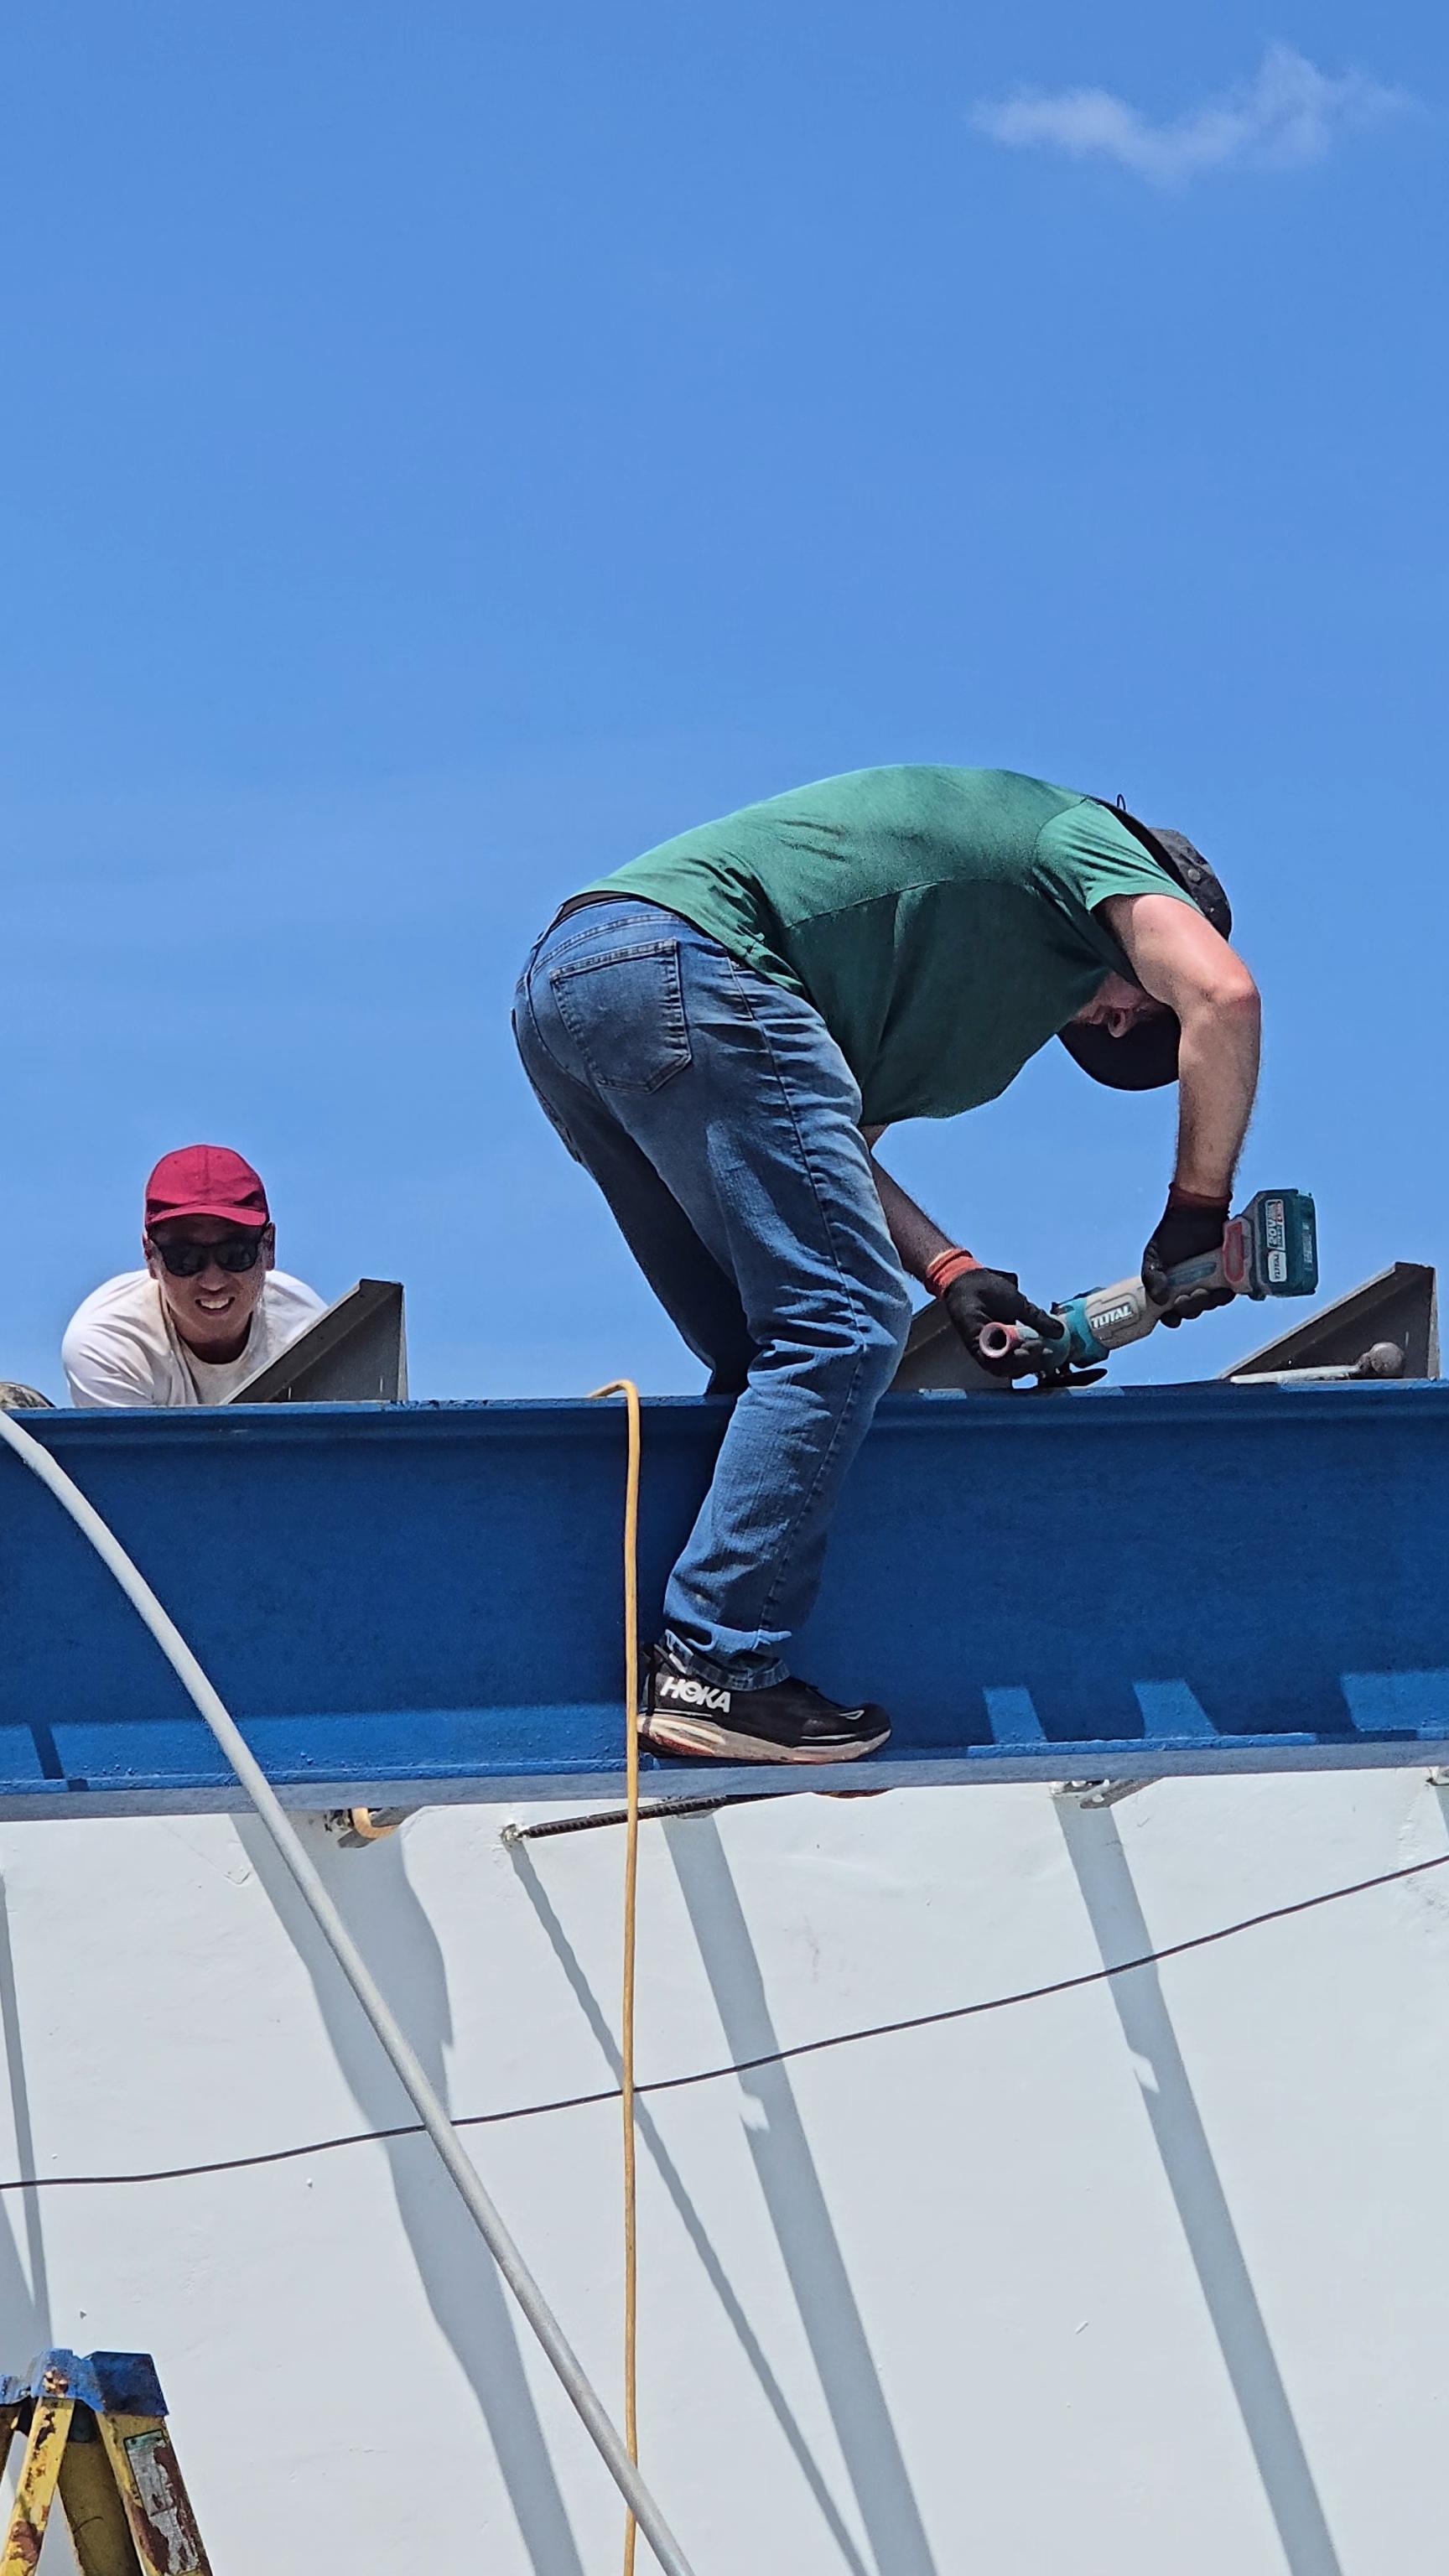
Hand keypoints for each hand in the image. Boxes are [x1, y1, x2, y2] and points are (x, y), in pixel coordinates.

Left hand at [941, 1266, 1059, 1378]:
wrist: (971, 1279)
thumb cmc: (991, 1291)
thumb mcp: (1021, 1306)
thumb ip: (1038, 1320)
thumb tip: (1059, 1332)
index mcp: (1006, 1343)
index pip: (1024, 1361)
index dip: (1039, 1360)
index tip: (1051, 1351)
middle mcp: (994, 1350)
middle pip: (1016, 1369)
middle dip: (1033, 1363)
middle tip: (1044, 1350)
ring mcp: (983, 1350)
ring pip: (1005, 1369)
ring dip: (1022, 1362)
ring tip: (1034, 1350)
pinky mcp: (974, 1346)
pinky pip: (991, 1361)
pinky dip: (1007, 1358)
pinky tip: (1021, 1350)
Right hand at [1142, 1189, 1232, 1327]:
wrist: (1196, 1211)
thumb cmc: (1171, 1234)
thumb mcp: (1153, 1256)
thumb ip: (1152, 1278)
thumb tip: (1160, 1300)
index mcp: (1171, 1287)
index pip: (1170, 1312)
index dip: (1171, 1318)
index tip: (1172, 1317)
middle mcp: (1191, 1287)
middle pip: (1192, 1310)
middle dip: (1190, 1308)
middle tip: (1186, 1298)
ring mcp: (1210, 1281)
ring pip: (1210, 1303)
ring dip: (1207, 1303)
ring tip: (1204, 1292)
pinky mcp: (1228, 1274)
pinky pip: (1228, 1291)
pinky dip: (1226, 1295)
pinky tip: (1222, 1291)